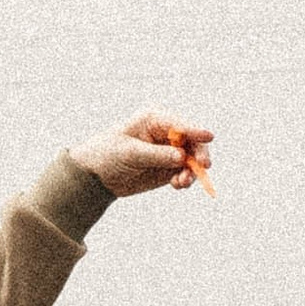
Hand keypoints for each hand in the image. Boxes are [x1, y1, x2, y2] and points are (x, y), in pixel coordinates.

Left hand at [75, 113, 214, 200]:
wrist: (95, 176)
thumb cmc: (108, 154)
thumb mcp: (131, 154)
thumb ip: (157, 155)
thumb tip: (182, 157)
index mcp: (154, 120)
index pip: (180, 124)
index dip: (195, 131)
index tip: (209, 136)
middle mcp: (166, 134)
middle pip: (192, 141)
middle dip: (198, 154)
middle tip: (203, 167)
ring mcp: (169, 151)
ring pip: (191, 159)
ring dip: (192, 171)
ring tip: (182, 183)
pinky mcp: (168, 168)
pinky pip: (185, 173)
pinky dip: (185, 179)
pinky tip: (177, 185)